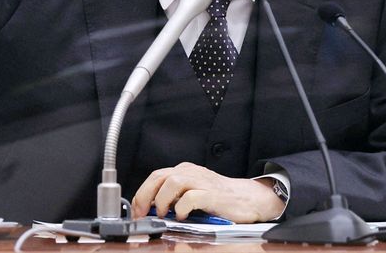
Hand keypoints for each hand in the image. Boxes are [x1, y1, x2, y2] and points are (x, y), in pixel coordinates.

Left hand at [131, 162, 282, 223]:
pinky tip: (182, 215)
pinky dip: (181, 207)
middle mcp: (191, 173)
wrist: (248, 198)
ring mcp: (202, 182)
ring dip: (162, 200)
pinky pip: (191, 197)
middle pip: (159, 177)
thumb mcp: (193, 192)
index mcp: (185, 171)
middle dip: (146, 196)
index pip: (155, 176)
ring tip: (164, 214)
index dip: (142, 193)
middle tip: (143, 213)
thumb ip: (174, 197)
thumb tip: (151, 210)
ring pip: (172, 182)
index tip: (137, 210)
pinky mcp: (213, 194)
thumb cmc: (220, 197)